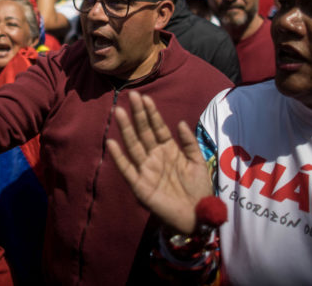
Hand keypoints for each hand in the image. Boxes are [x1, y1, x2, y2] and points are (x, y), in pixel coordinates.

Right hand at [107, 91, 213, 233]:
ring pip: (134, 146)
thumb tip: (180, 122)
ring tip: (119, 112)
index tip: (145, 97)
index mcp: (169, 150)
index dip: (152, 113)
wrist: (198, 215)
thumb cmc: (199, 189)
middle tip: (131, 95)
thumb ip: (189, 143)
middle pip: (144, 132)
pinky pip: (128, 169)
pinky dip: (119, 157)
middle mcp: (155, 157)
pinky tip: (112, 143)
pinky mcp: (140, 186)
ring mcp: (146, 170)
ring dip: (126, 129)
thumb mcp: (198, 162)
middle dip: (138, 114)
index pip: (157, 127)